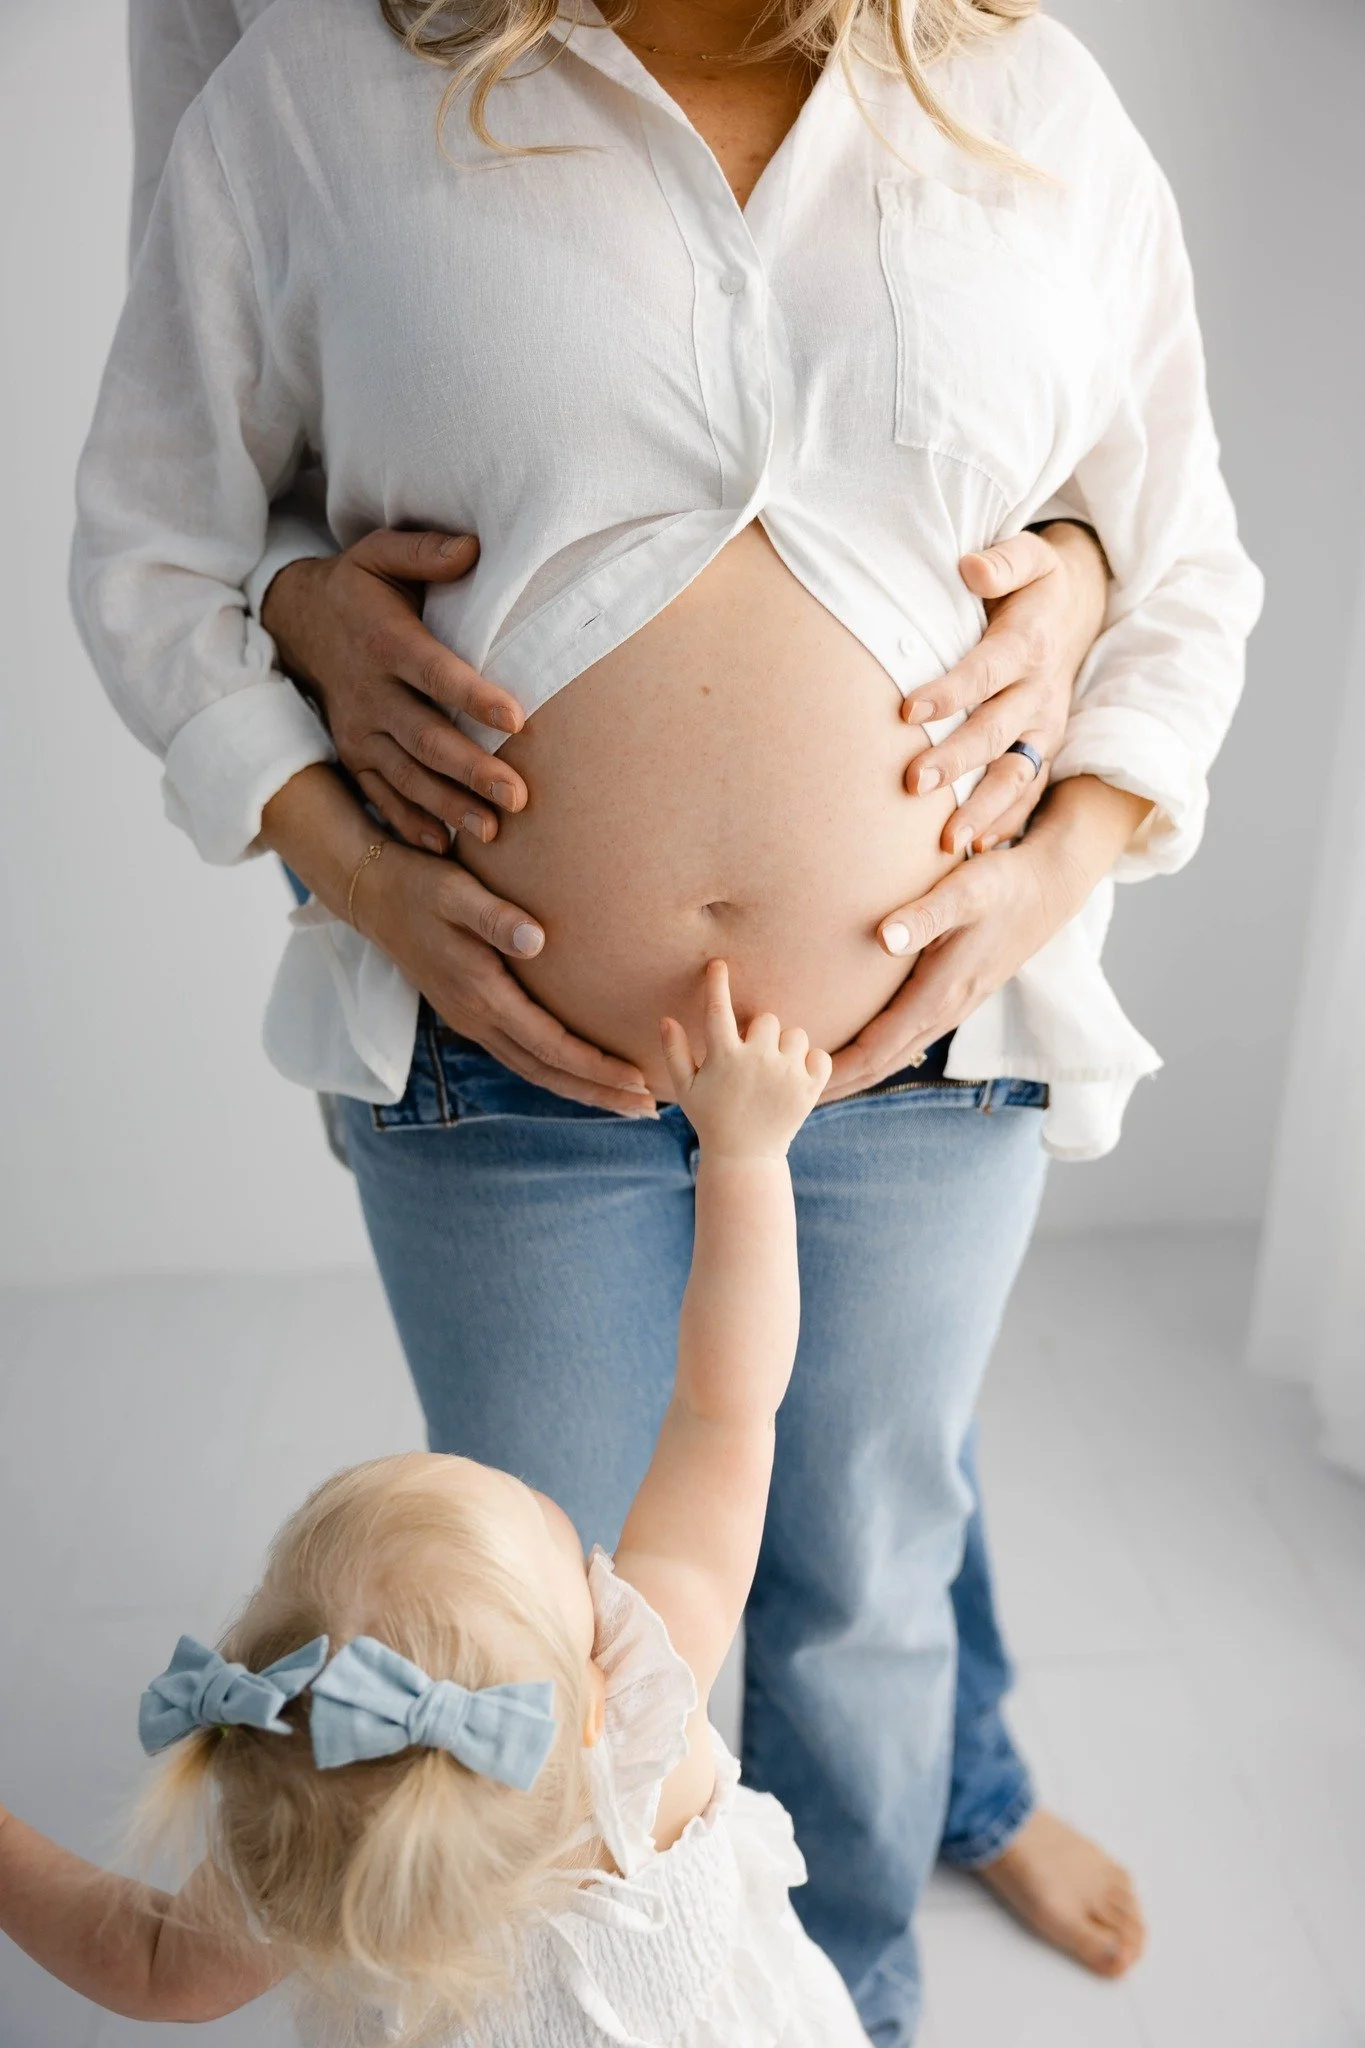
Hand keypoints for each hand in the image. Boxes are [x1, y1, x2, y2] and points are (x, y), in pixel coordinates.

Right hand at [262, 529, 528, 853]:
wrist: (296, 623)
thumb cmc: (359, 589)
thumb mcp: (379, 554)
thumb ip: (424, 551)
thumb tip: (472, 548)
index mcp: (385, 642)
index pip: (435, 672)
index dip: (473, 695)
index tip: (516, 718)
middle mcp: (370, 693)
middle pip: (424, 738)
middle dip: (470, 770)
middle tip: (516, 796)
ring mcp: (359, 731)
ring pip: (406, 776)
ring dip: (448, 806)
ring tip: (491, 830)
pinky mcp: (353, 756)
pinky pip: (380, 796)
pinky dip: (407, 823)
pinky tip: (441, 847)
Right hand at [359, 838, 659, 1115]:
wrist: (371, 896)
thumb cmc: (419, 886)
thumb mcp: (455, 891)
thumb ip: (496, 917)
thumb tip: (538, 940)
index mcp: (481, 994)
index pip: (550, 1044)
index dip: (596, 1067)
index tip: (639, 1080)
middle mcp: (476, 1018)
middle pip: (547, 1072)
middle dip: (599, 1093)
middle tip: (650, 1110)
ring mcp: (471, 1021)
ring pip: (533, 1070)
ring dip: (581, 1089)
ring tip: (627, 1101)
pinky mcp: (470, 1014)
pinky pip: (521, 1056)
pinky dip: (557, 1071)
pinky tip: (581, 1073)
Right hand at [660, 961, 831, 1158]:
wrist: (746, 1157)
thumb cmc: (711, 1118)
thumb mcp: (685, 1089)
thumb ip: (674, 1053)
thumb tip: (666, 1019)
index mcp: (723, 1057)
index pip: (718, 1009)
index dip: (717, 983)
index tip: (718, 964)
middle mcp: (757, 1060)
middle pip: (767, 1019)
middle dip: (761, 1033)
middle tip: (754, 1058)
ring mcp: (786, 1074)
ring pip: (795, 1034)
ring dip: (786, 1047)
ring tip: (774, 1071)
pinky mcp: (809, 1088)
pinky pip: (819, 1056)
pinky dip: (811, 1063)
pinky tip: (795, 1078)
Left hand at [824, 778, 1151, 1099]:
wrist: (1048, 888)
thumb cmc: (1003, 884)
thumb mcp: (966, 890)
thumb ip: (925, 914)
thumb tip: (884, 938)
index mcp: (940, 994)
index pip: (878, 1049)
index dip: (836, 1071)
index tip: (798, 1085)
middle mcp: (945, 1010)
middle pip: (881, 1063)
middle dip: (836, 1085)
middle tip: (789, 1100)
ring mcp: (951, 1007)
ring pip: (894, 1053)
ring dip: (854, 1072)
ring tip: (810, 1082)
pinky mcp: (953, 997)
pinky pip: (905, 1037)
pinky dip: (874, 1051)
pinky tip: (854, 1048)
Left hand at [904, 523, 1109, 856]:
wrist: (1076, 610)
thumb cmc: (1033, 585)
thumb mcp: (1030, 555)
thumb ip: (1002, 561)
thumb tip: (971, 567)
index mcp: (1028, 645)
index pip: (986, 670)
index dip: (950, 689)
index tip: (907, 707)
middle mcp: (1040, 693)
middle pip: (996, 731)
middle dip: (956, 759)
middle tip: (912, 783)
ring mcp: (1045, 729)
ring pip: (1016, 774)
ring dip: (983, 808)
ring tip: (947, 841)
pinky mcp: (1043, 752)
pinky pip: (1030, 794)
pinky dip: (1008, 823)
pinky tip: (978, 851)